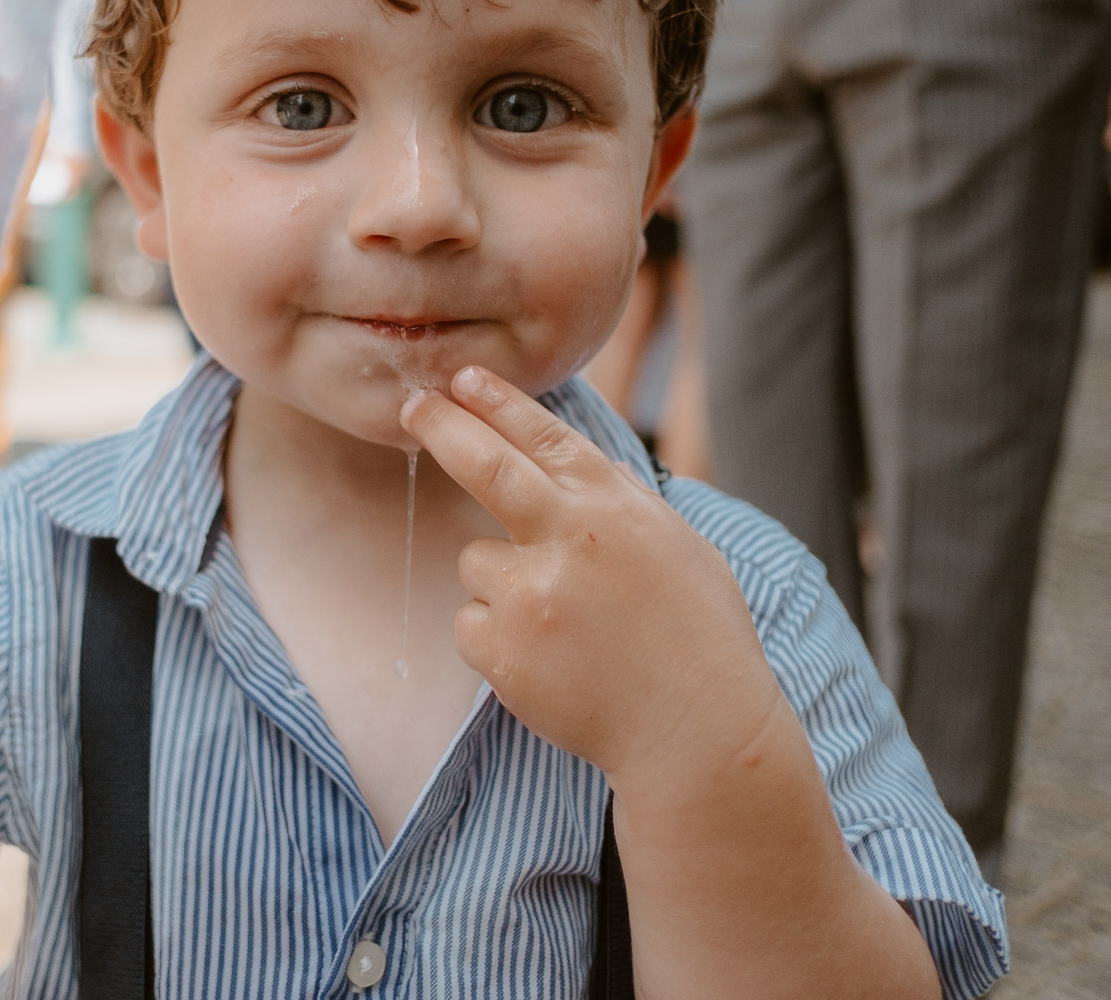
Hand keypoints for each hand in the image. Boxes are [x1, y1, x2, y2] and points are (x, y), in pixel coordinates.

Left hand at [399, 366, 784, 785]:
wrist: (697, 732)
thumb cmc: (698, 640)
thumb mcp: (681, 547)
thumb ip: (624, 503)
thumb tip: (578, 464)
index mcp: (616, 508)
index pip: (544, 437)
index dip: (498, 403)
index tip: (463, 378)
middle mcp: (569, 538)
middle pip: (485, 465)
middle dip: (443, 426)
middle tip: (412, 404)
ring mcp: (530, 593)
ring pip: (475, 561)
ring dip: (500, 584)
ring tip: (560, 627)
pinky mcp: (502, 646)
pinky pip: (469, 623)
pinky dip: (494, 639)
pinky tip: (547, 663)